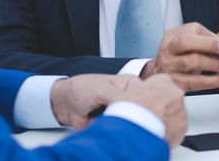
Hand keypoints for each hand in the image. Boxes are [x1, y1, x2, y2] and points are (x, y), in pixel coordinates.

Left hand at [50, 74, 187, 146]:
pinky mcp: (117, 125)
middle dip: (142, 118)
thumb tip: (133, 105)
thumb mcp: (101, 90)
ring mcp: (123, 113)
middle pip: (144, 110)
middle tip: (137, 122)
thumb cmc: (81, 89)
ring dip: (132, 127)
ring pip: (135, 122)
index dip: (151, 104)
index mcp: (129, 84)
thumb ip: (118, 97)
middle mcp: (128, 98)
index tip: (153, 113)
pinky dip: (124, 134)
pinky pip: (125, 131)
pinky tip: (125, 134)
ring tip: (129, 128)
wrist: (64, 104)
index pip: (148, 94)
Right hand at [140, 22, 218, 91]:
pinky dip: (211, 81)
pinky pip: (194, 82)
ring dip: (212, 64)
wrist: (161, 75)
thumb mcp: (188, 43)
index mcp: (172, 35)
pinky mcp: (174, 82)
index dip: (210, 37)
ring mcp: (169, 66)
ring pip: (190, 62)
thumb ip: (205, 39)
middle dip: (207, 44)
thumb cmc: (180, 57)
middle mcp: (167, 49)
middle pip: (184, 42)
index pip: (192, 29)